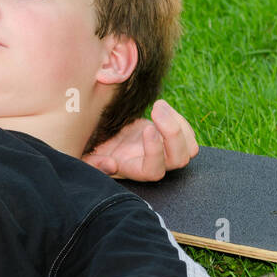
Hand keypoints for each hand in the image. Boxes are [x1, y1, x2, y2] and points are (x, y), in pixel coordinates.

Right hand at [81, 99, 198, 180]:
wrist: (105, 139)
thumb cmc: (94, 148)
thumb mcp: (87, 154)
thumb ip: (93, 163)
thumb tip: (111, 165)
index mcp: (133, 170)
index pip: (153, 170)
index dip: (155, 151)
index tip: (147, 128)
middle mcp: (153, 165)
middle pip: (179, 160)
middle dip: (172, 133)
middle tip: (156, 108)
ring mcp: (166, 154)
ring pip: (189, 149)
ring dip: (179, 125)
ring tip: (158, 106)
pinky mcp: (172, 142)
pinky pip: (189, 136)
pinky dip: (180, 120)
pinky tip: (162, 109)